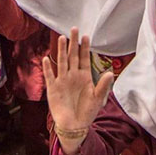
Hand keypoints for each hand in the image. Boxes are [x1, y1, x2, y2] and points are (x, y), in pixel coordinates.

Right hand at [42, 28, 113, 154]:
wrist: (75, 125)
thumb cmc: (87, 111)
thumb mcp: (98, 98)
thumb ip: (103, 85)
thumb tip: (110, 73)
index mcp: (84, 76)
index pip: (84, 58)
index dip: (85, 47)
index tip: (86, 36)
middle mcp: (73, 76)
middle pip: (72, 56)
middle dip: (73, 43)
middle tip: (74, 28)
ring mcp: (62, 81)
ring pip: (61, 62)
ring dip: (61, 50)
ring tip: (62, 38)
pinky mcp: (53, 89)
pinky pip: (50, 76)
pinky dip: (47, 68)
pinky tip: (45, 59)